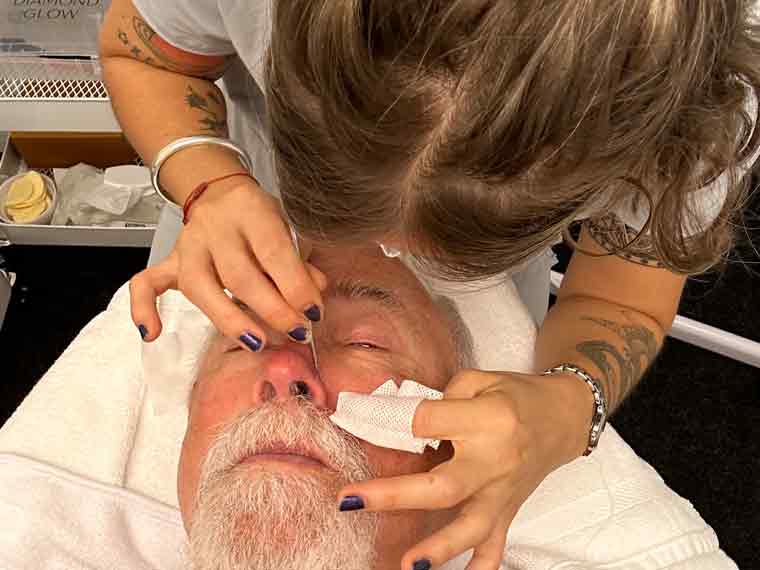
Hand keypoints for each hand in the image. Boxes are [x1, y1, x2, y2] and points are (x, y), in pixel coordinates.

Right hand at [130, 178, 326, 348]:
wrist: (217, 189)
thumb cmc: (257, 215)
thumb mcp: (285, 225)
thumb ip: (299, 261)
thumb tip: (313, 297)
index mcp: (250, 210)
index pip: (273, 251)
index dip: (296, 286)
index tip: (313, 312)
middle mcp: (215, 226)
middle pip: (239, 275)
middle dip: (272, 309)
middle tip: (296, 332)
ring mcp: (188, 245)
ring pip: (200, 286)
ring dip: (230, 320)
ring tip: (257, 344)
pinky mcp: (170, 260)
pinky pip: (146, 283)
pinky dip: (144, 308)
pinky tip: (152, 334)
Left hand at [338, 369, 593, 569]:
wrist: (563, 417)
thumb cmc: (515, 394)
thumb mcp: (478, 379)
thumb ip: (439, 400)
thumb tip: (399, 422)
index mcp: (488, 419)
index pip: (428, 422)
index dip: (395, 420)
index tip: (368, 419)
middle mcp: (495, 460)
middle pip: (442, 485)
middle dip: (393, 495)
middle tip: (350, 500)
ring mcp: (503, 492)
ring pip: (470, 527)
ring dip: (438, 548)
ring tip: (407, 565)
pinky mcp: (508, 510)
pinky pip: (496, 546)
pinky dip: (479, 568)